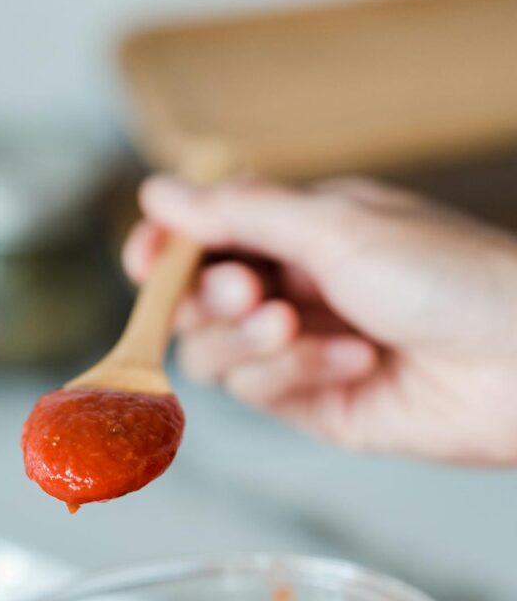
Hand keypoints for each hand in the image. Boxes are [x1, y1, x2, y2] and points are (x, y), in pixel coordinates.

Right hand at [123, 175, 516, 463]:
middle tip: (248, 291)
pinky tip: (354, 360)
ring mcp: (302, 352)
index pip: (208, 239)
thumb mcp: (337, 228)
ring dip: (253, 342)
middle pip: (198, 303)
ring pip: (219, 355)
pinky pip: (262, 393)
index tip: (147, 261)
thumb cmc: (453, 279)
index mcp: (304, 231)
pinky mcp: (316, 406)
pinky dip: (297, 374)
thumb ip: (240, 215)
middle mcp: (297, 291)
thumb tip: (160, 193)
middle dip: (213, 299)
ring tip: (300, 328)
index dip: (169, 252)